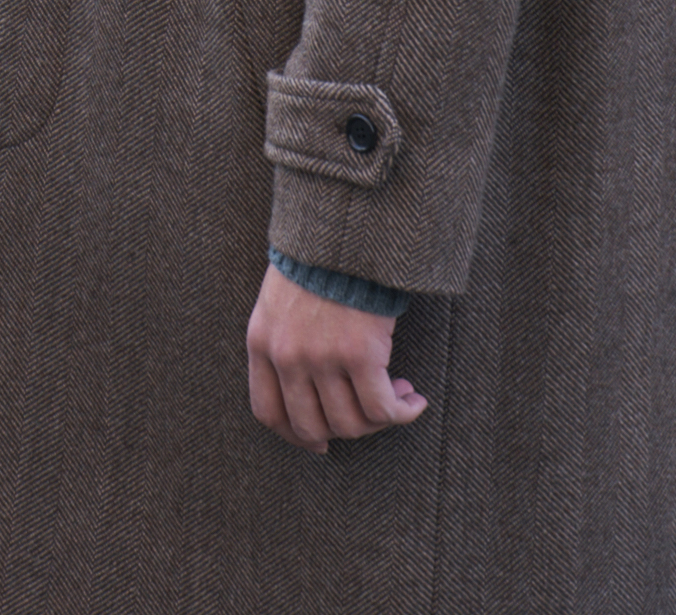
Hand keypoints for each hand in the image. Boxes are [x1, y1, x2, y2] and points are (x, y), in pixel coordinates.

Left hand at [244, 267, 427, 452]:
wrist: (342, 232)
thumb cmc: (317, 262)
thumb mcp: (278, 304)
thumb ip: (282, 345)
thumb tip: (307, 393)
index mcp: (261, 344)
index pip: (269, 412)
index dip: (297, 436)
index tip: (320, 442)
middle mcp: (287, 357)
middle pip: (312, 426)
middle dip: (343, 431)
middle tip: (367, 417)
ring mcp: (322, 359)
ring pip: (350, 422)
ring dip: (378, 420)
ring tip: (396, 395)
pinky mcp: (360, 355)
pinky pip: (382, 407)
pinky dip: (402, 412)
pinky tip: (414, 399)